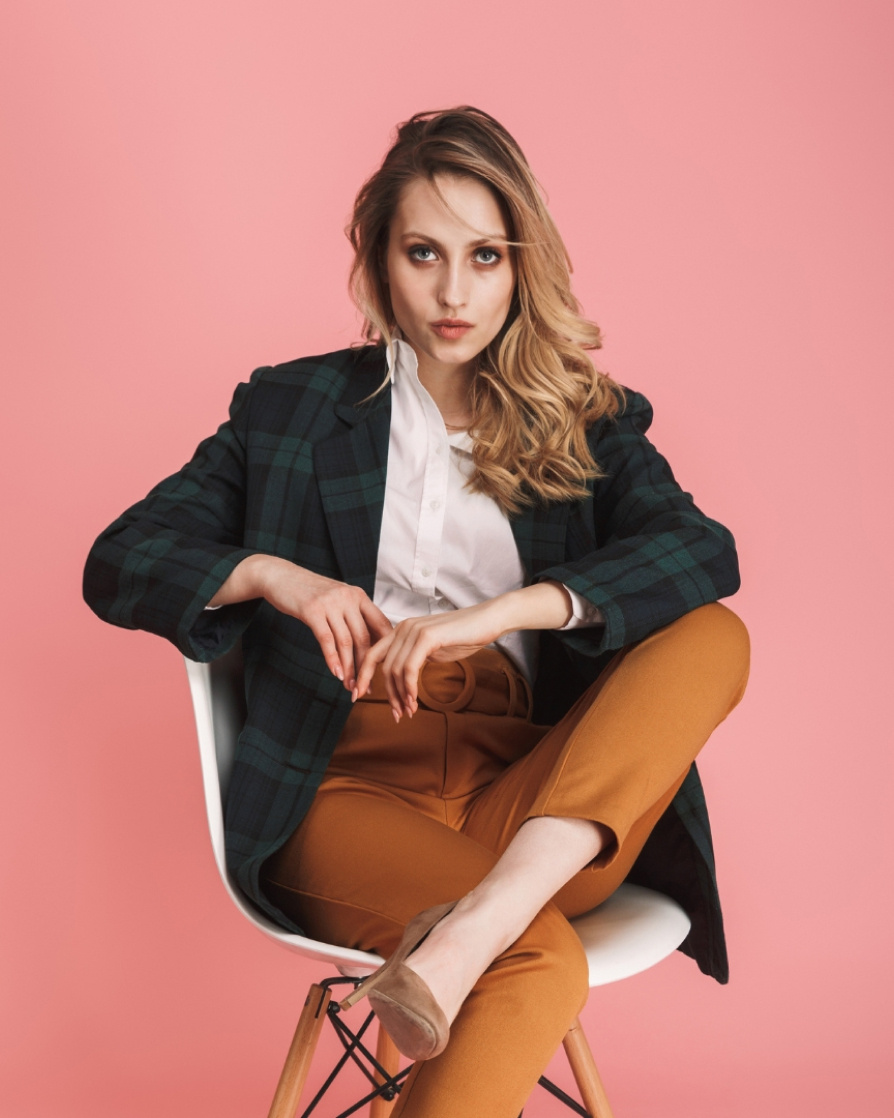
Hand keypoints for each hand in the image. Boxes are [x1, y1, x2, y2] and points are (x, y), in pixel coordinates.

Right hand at [210, 554, 391, 688]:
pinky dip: (332, 659)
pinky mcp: (312, 610)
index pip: (381, 624)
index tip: (384, 670)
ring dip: (349, 668)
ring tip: (350, 686)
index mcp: (359, 595)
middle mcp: (348, 597)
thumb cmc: (310, 592)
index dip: (385, 649)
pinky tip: (336, 674)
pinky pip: (326, 640)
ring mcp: (330, 603)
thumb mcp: (337, 598)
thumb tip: (369, 643)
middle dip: (366, 666)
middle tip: (365, 686)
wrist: (280, 576)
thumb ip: (353, 615)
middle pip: (364, 638)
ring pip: (346, 642)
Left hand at [354, 599, 511, 719]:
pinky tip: (414, 700)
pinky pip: (409, 668)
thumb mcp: (432, 650)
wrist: (487, 621)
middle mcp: (403, 628)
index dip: (363, 676)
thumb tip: (402, 680)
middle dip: (388, 694)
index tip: (358, 696)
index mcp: (401, 630)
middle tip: (397, 714)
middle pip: (382, 667)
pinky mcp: (427, 637)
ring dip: (400, 696)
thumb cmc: (463, 636)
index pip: (372, 654)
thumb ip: (414, 659)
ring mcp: (414, 630)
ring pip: (394, 670)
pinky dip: (409, 687)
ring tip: (409, 711)